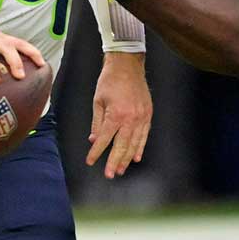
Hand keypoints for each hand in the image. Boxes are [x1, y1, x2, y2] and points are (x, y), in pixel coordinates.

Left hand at [87, 52, 150, 177]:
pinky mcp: (148, 114)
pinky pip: (144, 135)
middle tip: (110, 174)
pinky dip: (140, 147)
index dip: (96, 152)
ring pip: (134, 143)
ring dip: (127, 158)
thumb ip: (97, 123)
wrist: (127, 65)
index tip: (90, 161)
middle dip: (114, 161)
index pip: (104, 139)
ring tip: (120, 169)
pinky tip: (135, 157)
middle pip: (121, 146)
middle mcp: (130, 118)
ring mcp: (141, 117)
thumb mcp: (98, 101)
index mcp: (116, 115)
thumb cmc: (110, 81)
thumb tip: (94, 140)